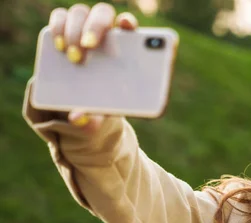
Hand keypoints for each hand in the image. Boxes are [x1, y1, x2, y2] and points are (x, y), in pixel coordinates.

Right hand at [48, 3, 138, 130]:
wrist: (91, 99)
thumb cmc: (107, 100)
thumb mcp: (106, 109)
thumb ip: (97, 115)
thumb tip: (78, 118)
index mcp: (127, 46)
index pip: (130, 26)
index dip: (128, 22)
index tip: (125, 26)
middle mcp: (107, 31)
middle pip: (103, 14)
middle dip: (95, 26)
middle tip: (88, 46)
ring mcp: (86, 26)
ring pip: (80, 13)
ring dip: (73, 29)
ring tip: (70, 53)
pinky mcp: (67, 28)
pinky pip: (60, 17)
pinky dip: (57, 26)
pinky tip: (58, 44)